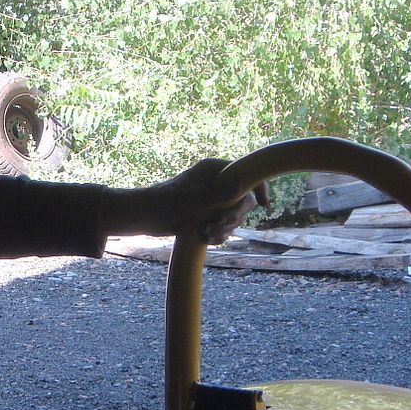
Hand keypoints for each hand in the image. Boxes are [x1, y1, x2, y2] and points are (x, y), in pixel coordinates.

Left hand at [110, 158, 268, 243]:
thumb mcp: (194, 200)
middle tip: (218, 225)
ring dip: (224, 229)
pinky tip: (206, 239)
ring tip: (206, 234)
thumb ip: (218, 194)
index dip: (259, 187)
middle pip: (243, 200)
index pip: (247, 173)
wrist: (146, 217)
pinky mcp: (207, 214)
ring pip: (234, 216)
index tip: (264, 204)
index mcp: (215, 170)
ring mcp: (213, 199)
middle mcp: (217, 182)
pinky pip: (224, 226)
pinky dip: (218, 235)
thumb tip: (241, 186)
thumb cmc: (166, 203)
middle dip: (234, 217)